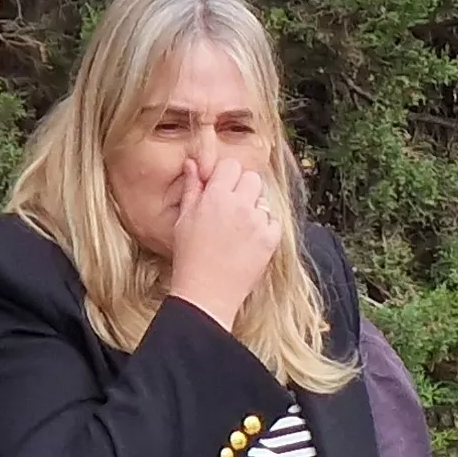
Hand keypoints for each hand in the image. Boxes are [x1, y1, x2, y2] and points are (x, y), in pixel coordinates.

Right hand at [162, 156, 289, 325]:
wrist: (206, 293)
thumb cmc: (190, 257)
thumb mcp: (184, 219)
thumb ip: (191, 188)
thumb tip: (192, 164)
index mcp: (214, 196)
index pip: (231, 166)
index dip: (227, 176)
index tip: (222, 189)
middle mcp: (238, 205)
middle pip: (252, 178)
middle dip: (244, 189)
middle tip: (233, 208)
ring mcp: (256, 222)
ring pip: (263, 200)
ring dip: (254, 209)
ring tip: (239, 230)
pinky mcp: (270, 239)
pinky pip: (274, 222)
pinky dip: (265, 229)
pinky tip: (249, 242)